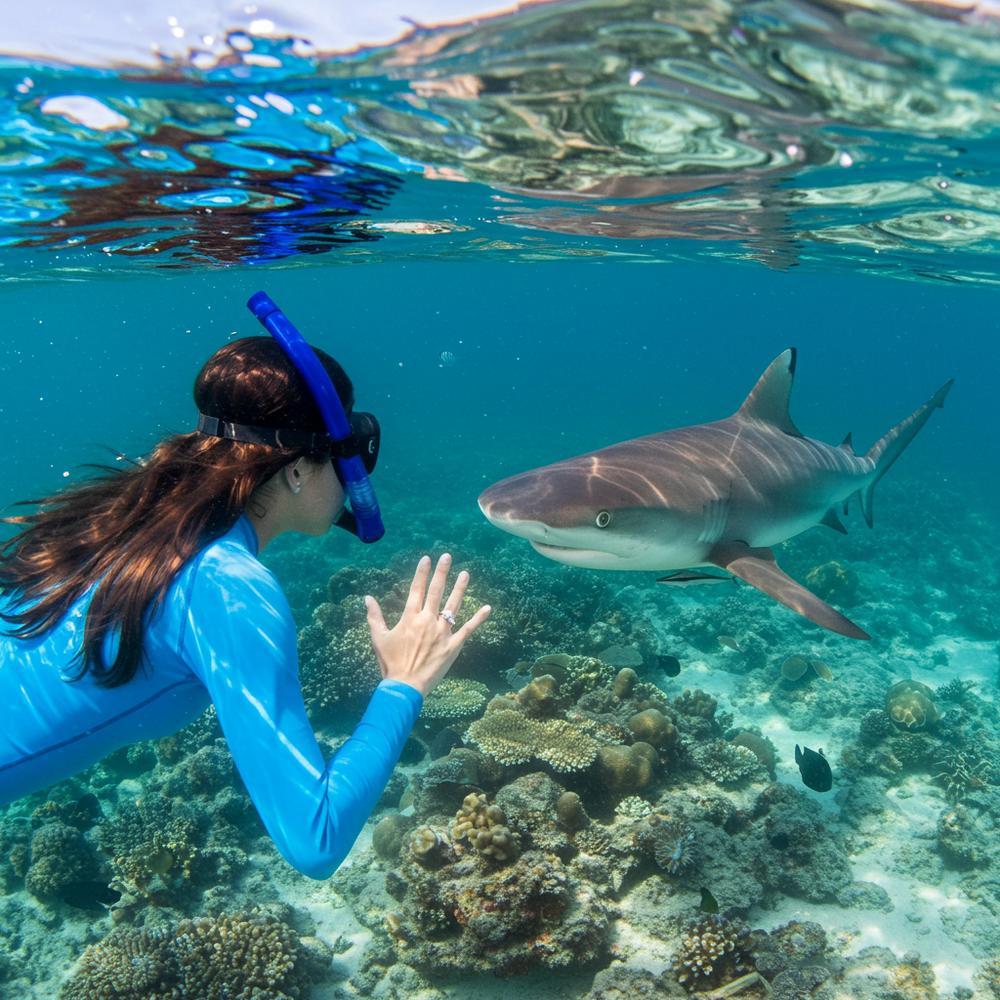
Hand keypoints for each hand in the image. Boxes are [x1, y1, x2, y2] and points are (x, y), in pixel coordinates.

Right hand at [364, 553, 490, 697]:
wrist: (404, 686)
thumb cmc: (390, 663)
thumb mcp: (378, 638)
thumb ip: (374, 616)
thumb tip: (367, 597)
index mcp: (410, 618)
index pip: (416, 589)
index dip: (422, 573)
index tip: (426, 558)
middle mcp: (427, 620)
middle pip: (436, 591)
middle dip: (442, 572)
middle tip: (447, 556)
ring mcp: (442, 632)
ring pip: (453, 605)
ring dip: (460, 588)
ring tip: (465, 573)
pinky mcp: (453, 646)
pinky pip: (468, 629)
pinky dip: (478, 618)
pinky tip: (487, 608)